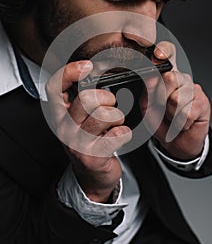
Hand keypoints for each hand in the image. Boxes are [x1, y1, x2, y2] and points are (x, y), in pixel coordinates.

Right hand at [46, 61, 131, 201]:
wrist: (93, 176)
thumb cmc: (90, 141)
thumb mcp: (81, 118)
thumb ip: (84, 98)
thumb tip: (96, 73)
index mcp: (60, 114)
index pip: (54, 87)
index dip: (69, 72)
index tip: (87, 66)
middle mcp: (65, 127)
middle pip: (86, 99)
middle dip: (106, 98)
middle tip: (111, 106)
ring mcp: (77, 143)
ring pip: (103, 115)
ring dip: (117, 117)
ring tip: (115, 124)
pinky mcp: (92, 156)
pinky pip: (116, 135)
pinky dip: (124, 133)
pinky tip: (120, 135)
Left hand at [140, 42, 210, 159]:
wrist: (175, 141)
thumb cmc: (161, 120)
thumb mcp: (147, 105)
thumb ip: (148, 91)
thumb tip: (152, 78)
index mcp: (165, 74)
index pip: (168, 53)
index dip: (164, 51)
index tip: (158, 55)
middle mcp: (180, 78)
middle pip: (170, 77)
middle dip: (161, 98)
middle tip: (163, 106)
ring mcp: (193, 89)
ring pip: (177, 99)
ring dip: (170, 114)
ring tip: (172, 116)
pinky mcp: (203, 103)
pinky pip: (186, 113)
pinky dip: (180, 123)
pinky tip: (182, 122)